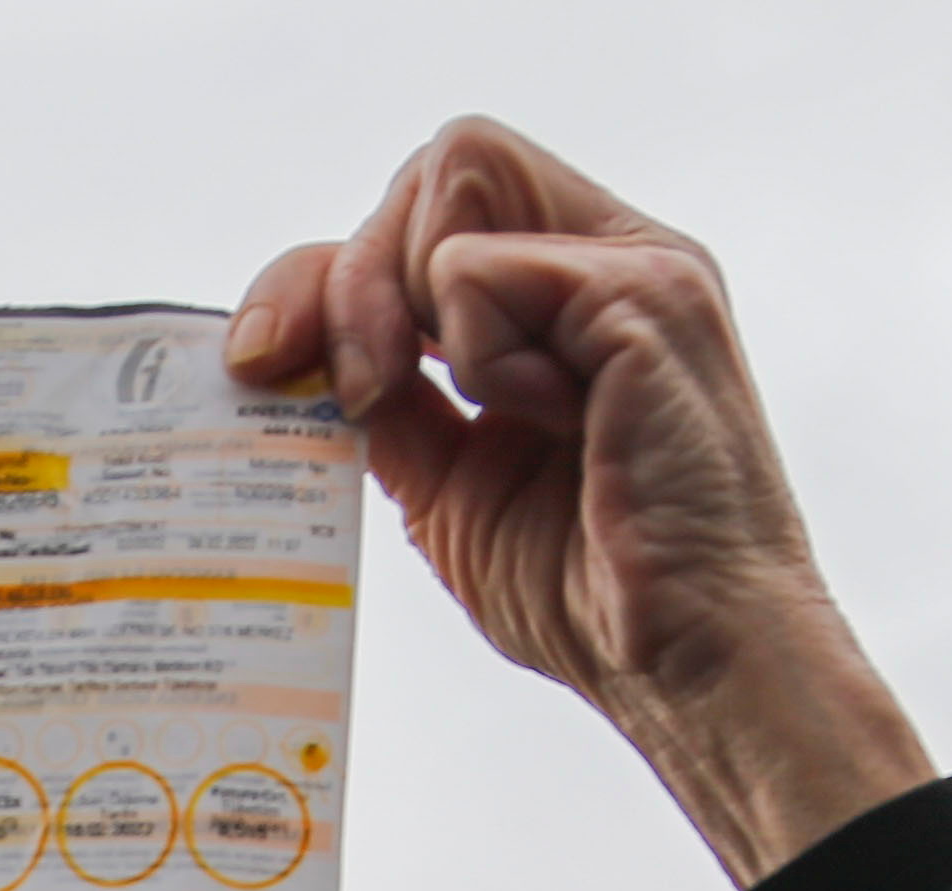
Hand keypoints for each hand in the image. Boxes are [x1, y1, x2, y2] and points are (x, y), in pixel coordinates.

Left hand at [227, 116, 932, 885]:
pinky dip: (482, 355)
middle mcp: (611, 258)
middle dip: (356, 273)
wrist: (686, 664)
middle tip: (358, 390)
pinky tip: (549, 423)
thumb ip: (391, 404)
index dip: (328, 268)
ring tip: (483, 409)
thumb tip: (297, 352)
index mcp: (569, 296)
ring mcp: (637, 265)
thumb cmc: (592, 594)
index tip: (265, 358)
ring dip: (413, 301)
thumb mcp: (448, 485)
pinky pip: (485, 267)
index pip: (427, 206)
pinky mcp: (646, 296)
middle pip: (440, 164)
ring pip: (454, 180)